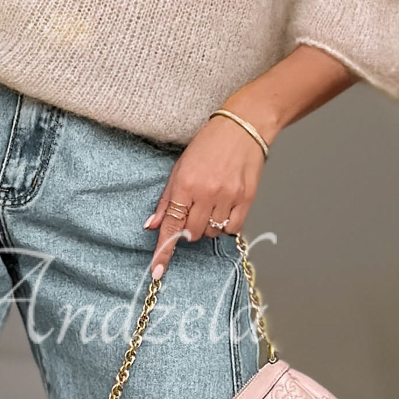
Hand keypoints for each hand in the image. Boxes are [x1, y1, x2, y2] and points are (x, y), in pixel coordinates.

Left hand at [145, 113, 266, 279]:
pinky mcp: (247, 198)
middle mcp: (206, 192)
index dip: (163, 251)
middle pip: (192, 233)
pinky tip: (225, 209)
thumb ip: (166, 200)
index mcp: (185, 184)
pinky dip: (226, 225)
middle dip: (189, 229)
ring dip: (207, 226)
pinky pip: (233, 228)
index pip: (171, 225)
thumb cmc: (208, 144)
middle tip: (194, 210)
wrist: (243, 126)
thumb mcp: (179, 168)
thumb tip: (151, 225)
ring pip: (212, 232)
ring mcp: (228, 196)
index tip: (157, 272)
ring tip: (212, 202)